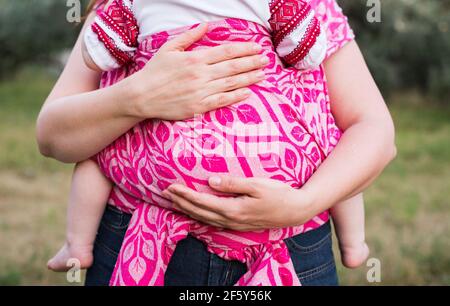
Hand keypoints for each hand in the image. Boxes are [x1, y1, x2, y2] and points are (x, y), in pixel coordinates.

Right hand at [127, 23, 267, 120]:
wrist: (141, 96)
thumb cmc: (154, 72)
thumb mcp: (169, 49)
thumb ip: (189, 37)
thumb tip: (206, 25)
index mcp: (195, 58)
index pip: (226, 52)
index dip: (244, 49)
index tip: (257, 48)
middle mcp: (201, 74)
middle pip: (233, 67)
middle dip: (252, 62)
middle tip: (266, 60)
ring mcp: (201, 91)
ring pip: (231, 83)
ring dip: (249, 78)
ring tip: (262, 74)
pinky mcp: (198, 107)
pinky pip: (221, 101)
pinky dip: (236, 96)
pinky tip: (247, 93)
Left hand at [162, 176, 316, 230]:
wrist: (296, 210)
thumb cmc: (278, 194)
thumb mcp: (257, 185)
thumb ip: (233, 184)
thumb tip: (210, 182)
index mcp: (233, 208)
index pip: (202, 201)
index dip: (185, 194)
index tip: (171, 186)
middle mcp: (231, 219)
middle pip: (200, 212)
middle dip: (181, 202)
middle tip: (166, 192)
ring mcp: (235, 224)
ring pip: (205, 219)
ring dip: (188, 210)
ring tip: (175, 202)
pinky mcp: (240, 224)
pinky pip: (214, 222)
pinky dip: (201, 217)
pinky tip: (197, 213)